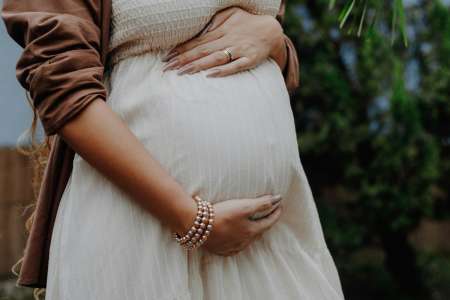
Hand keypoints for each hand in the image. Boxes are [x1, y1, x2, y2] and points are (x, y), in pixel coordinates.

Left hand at [162, 6, 285, 76]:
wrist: (271, 30)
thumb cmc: (247, 22)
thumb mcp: (230, 13)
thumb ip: (214, 21)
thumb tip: (199, 31)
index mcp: (221, 30)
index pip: (197, 42)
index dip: (181, 50)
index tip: (167, 57)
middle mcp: (228, 40)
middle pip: (202, 51)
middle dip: (183, 60)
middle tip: (167, 68)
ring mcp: (239, 51)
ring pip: (215, 59)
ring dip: (198, 66)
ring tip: (182, 73)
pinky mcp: (249, 60)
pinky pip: (235, 67)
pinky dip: (223, 71)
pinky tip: (210, 75)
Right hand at [202, 194, 282, 255]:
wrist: (195, 224)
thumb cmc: (221, 214)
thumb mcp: (243, 206)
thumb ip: (262, 203)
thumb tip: (278, 199)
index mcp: (251, 232)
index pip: (269, 222)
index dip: (276, 213)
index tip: (280, 206)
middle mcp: (243, 242)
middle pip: (259, 232)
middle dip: (265, 222)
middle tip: (268, 213)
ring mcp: (231, 247)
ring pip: (247, 240)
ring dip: (252, 232)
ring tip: (253, 224)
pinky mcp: (220, 249)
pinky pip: (234, 246)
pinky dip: (239, 240)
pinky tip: (236, 237)